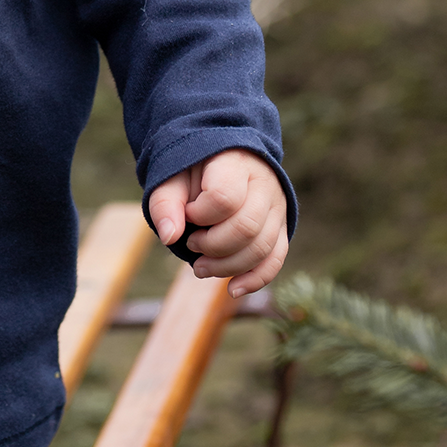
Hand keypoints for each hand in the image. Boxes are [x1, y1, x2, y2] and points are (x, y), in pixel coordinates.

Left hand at [147, 148, 287, 297]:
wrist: (222, 157)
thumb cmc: (193, 168)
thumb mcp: (172, 176)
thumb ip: (165, 203)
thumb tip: (169, 237)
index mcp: (235, 163)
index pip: (224, 198)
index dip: (200, 215)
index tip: (187, 213)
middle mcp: (264, 183)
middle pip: (246, 228)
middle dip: (213, 246)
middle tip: (191, 244)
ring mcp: (276, 206)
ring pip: (262, 248)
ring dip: (228, 266)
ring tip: (200, 267)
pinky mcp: (281, 226)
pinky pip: (276, 258)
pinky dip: (255, 279)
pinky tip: (233, 289)